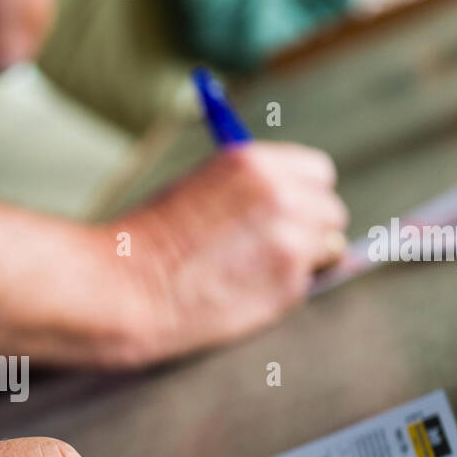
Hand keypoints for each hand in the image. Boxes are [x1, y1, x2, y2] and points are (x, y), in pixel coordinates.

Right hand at [119, 141, 349, 358]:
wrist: (125, 289)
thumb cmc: (150, 242)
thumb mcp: (201, 189)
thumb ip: (253, 191)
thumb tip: (299, 208)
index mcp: (255, 164)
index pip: (318, 173)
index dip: (303, 195)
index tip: (288, 212)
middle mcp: (282, 196)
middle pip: (331, 211)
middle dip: (310, 229)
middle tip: (274, 250)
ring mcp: (291, 242)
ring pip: (328, 249)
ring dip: (303, 261)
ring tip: (253, 273)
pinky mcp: (289, 286)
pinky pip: (306, 286)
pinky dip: (283, 292)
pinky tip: (242, 292)